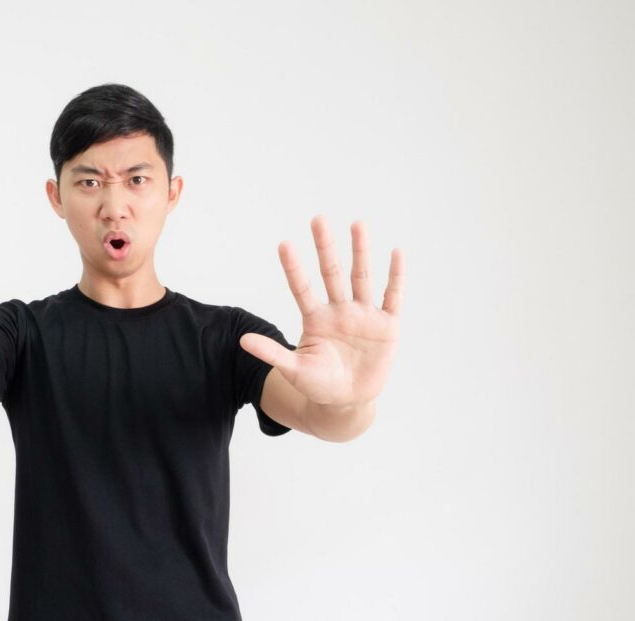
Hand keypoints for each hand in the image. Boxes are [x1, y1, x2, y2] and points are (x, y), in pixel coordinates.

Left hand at [239, 216, 403, 406]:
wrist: (348, 402)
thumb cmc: (317, 384)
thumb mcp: (294, 369)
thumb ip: (272, 353)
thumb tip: (242, 340)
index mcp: (315, 319)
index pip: (301, 288)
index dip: (294, 268)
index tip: (283, 244)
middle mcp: (339, 311)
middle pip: (331, 274)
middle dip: (325, 247)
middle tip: (318, 219)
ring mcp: (363, 316)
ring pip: (361, 278)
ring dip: (360, 252)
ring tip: (357, 223)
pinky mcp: (387, 326)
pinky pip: (392, 296)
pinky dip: (396, 276)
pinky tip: (397, 252)